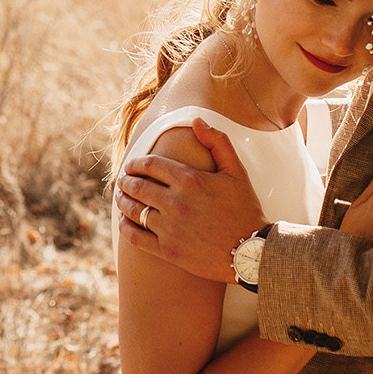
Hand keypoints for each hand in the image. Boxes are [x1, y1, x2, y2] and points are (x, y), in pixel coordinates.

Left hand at [115, 118, 265, 281]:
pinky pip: (135, 237)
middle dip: (125, 181)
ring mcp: (169, 228)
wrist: (251, 252)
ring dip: (122, 201)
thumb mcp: (236, 171)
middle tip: (122, 181)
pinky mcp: (167, 250)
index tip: (131, 166)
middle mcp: (175, 202)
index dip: (135, 164)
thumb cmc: (245, 209)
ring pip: (133, 210)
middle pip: (137, 187)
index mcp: (189, 180)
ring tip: (121, 198)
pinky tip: (124, 221)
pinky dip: (125, 227)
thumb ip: (217, 142)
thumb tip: (197, 120)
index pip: (150, 165)